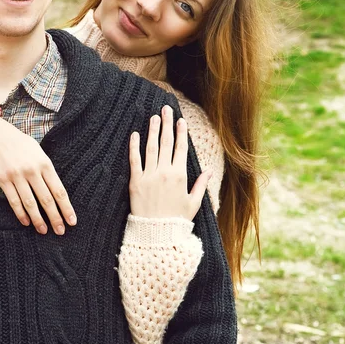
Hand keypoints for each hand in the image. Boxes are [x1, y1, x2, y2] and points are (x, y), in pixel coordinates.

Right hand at [0, 116, 76, 234]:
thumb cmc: (16, 141)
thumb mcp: (36, 150)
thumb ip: (45, 168)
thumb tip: (53, 188)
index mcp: (44, 163)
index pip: (59, 190)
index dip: (66, 207)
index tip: (72, 220)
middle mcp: (32, 170)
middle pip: (47, 200)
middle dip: (56, 218)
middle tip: (61, 231)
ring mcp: (17, 176)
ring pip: (31, 204)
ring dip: (38, 220)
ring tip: (44, 230)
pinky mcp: (3, 180)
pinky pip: (14, 201)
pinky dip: (21, 214)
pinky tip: (26, 222)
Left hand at [128, 105, 210, 219]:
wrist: (156, 235)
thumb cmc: (176, 220)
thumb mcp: (193, 203)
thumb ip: (201, 185)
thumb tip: (210, 171)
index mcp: (180, 176)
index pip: (180, 148)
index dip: (180, 133)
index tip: (181, 120)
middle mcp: (164, 172)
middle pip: (166, 143)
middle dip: (167, 124)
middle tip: (166, 109)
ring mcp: (149, 176)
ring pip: (151, 148)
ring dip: (153, 130)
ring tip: (154, 117)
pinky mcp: (135, 182)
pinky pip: (134, 160)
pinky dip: (134, 146)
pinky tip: (135, 134)